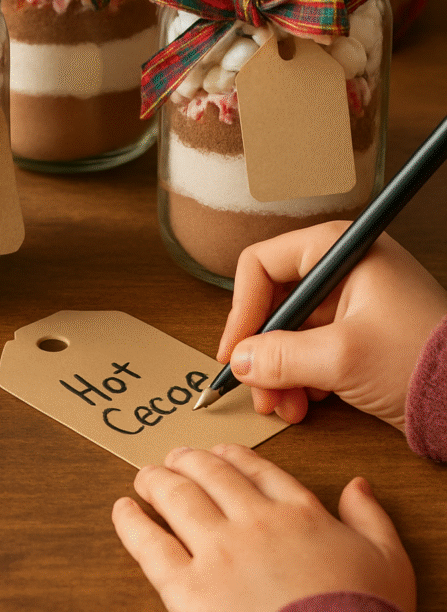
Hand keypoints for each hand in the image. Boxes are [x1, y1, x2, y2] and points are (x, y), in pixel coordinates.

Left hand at [112, 444, 415, 611]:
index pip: (257, 469)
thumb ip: (370, 518)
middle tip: (173, 458)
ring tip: (144, 477)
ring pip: (177, 498)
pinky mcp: (190, 589)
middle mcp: (255, 522)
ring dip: (157, 481)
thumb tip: (358, 486)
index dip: (233, 456)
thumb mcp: (387, 562)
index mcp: (299, 512)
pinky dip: (132, 523)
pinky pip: (152, 546)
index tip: (220, 452)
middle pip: (211, 475)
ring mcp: (220, 552)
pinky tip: (123, 510)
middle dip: (188, 461)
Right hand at [217, 221, 446, 429]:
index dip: (242, 309)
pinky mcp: (358, 333)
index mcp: (339, 249)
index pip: (262, 264)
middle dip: (261, 349)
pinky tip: (302, 404)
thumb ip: (281, 357)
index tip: (233, 351)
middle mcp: (342, 268)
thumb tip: (241, 360)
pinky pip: (310, 348)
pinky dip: (299, 376)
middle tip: (255, 389)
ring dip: (277, 370)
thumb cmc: (422, 359)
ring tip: (282, 407)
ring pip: (289, 330)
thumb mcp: (341, 358)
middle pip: (273, 301)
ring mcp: (351, 301)